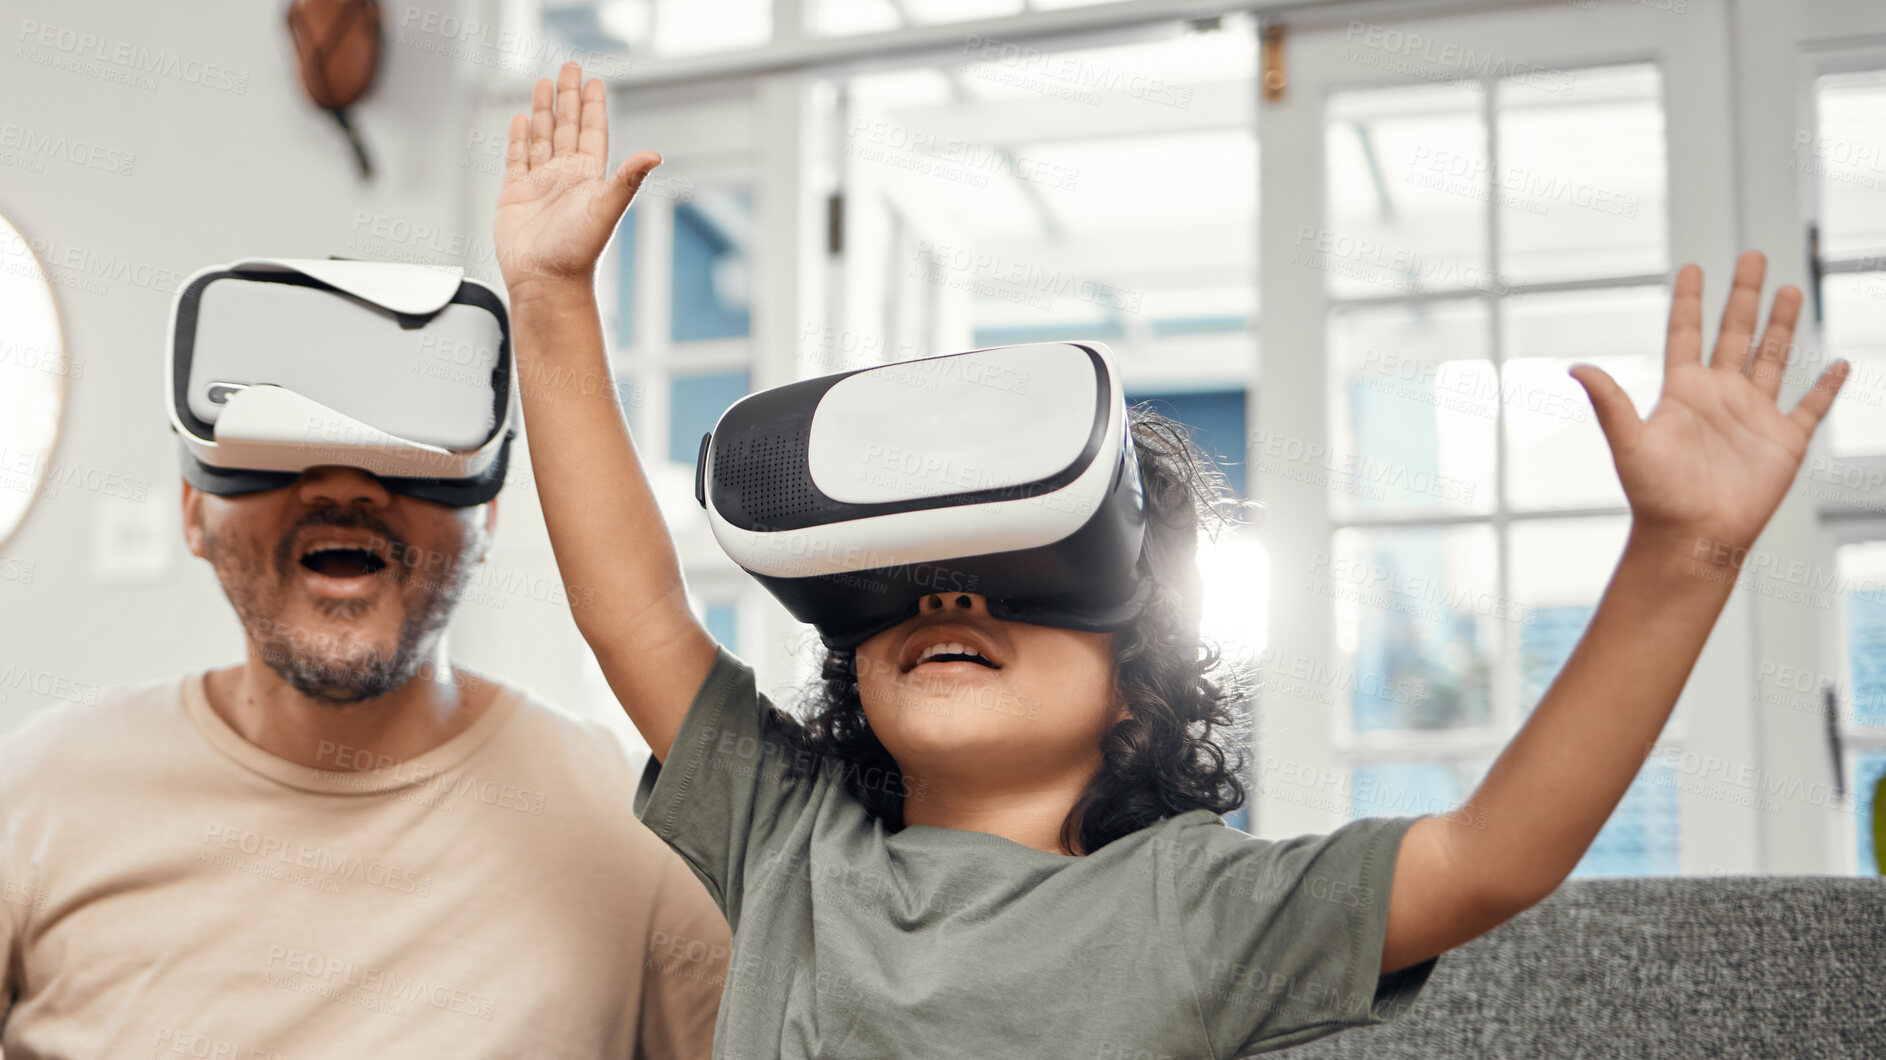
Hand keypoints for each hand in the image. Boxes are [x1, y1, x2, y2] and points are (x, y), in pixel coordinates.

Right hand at [494, 61, 660, 298]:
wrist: (545, 280)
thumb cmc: (577, 252)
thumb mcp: (607, 208)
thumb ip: (628, 178)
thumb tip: (655, 154)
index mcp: (589, 177)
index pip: (593, 131)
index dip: (593, 106)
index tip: (594, 81)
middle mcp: (566, 177)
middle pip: (568, 126)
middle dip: (568, 97)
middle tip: (569, 67)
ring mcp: (541, 184)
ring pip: (542, 137)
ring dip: (543, 111)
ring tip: (543, 84)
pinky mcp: (516, 194)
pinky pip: (517, 158)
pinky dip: (518, 138)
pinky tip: (521, 120)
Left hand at [1570, 250, 1848, 556]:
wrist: (1690, 538)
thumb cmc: (1655, 496)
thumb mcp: (1629, 443)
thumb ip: (1609, 402)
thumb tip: (1575, 368)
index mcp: (1683, 391)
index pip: (1687, 334)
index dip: (1690, 301)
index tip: (1693, 267)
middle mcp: (1720, 396)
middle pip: (1735, 333)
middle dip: (1744, 296)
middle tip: (1752, 256)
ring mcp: (1754, 416)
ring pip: (1774, 358)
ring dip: (1782, 326)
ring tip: (1790, 290)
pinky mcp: (1785, 442)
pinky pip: (1811, 407)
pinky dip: (1826, 388)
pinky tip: (1838, 366)